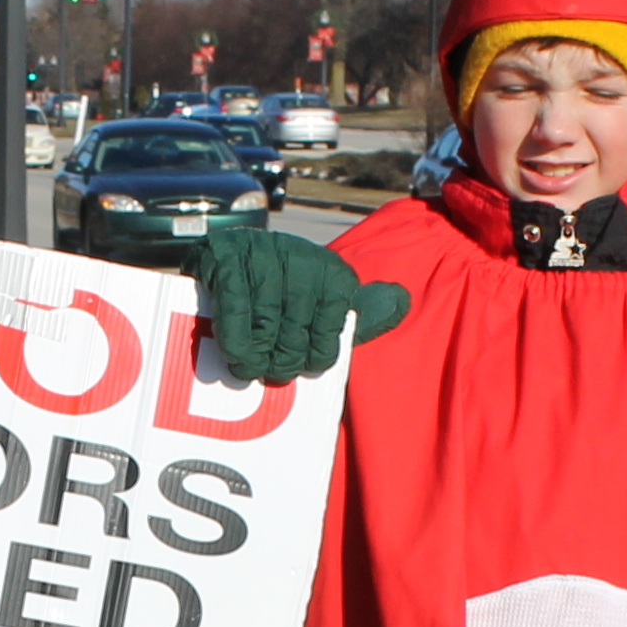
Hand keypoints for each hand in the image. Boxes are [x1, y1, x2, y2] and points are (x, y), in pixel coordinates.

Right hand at [190, 227, 411, 384]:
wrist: (225, 252)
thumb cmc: (280, 289)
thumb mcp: (325, 297)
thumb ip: (361, 310)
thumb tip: (401, 302)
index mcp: (332, 271)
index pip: (331, 329)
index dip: (315, 355)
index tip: (304, 365)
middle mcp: (302, 257)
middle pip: (297, 329)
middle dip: (284, 360)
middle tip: (273, 373)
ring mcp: (263, 255)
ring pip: (266, 322)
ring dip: (257, 356)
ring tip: (251, 370)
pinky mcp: (226, 258)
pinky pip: (235, 309)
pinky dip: (236, 338)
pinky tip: (236, 355)